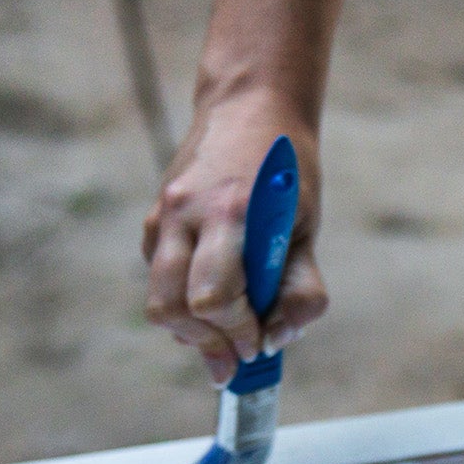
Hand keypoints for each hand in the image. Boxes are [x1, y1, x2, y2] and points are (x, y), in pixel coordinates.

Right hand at [143, 88, 325, 387]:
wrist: (250, 108)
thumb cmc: (287, 174)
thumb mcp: (308, 228)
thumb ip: (300, 288)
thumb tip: (277, 340)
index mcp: (230, 214)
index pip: (214, 299)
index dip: (237, 333)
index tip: (260, 345)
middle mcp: (185, 213)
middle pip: (171, 307)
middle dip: (207, 341)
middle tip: (238, 355)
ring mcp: (164, 214)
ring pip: (158, 297)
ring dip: (190, 329)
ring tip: (226, 336)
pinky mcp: (155, 217)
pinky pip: (159, 276)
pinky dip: (183, 301)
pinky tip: (215, 299)